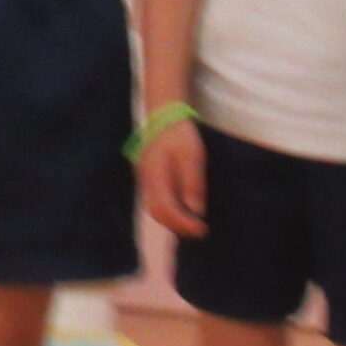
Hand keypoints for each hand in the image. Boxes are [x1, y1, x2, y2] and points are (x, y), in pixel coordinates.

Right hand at [139, 119, 207, 238]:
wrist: (163, 116)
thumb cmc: (180, 135)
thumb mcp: (193, 158)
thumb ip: (193, 185)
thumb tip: (196, 212)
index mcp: (156, 174)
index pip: (166, 208)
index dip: (183, 223)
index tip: (201, 229)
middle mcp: (146, 179)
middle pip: (157, 212)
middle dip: (177, 226)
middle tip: (199, 230)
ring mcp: (144, 178)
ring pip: (153, 208)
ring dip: (172, 220)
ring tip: (192, 223)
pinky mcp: (147, 177)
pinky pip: (154, 199)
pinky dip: (168, 210)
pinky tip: (182, 209)